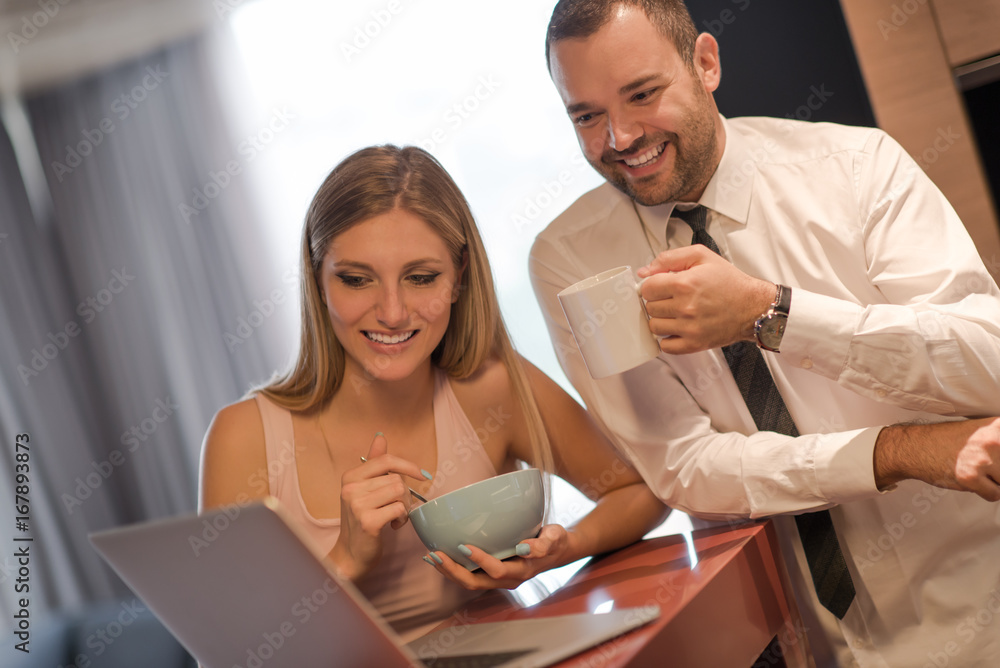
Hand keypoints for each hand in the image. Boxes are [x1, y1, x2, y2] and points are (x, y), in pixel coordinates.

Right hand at [331, 433, 429, 580]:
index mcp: (350, 477)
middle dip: (405, 495)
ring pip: (400, 493)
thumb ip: (373, 463)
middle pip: (396, 479)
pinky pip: (399, 509)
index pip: (385, 460)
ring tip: (394, 517)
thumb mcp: (363, 489)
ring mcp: (358, 505)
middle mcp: (351, 488)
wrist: (350, 554)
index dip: (408, 465)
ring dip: (404, 507)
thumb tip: (380, 436)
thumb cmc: (360, 521)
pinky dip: (402, 519)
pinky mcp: (368, 522)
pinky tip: (392, 526)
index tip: (423, 475)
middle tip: (398, 508)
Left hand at [422, 524, 576, 589]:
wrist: (557, 550)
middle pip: (475, 582)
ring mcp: (498, 578)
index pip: (497, 571)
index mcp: (521, 571)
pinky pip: (469, 575)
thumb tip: (526, 547)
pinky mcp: (491, 572)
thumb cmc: (555, 541)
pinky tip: (439, 556)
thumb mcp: (555, 538)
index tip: (464, 546)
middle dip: (453, 571)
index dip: (480, 561)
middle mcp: (507, 578)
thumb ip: (544, 544)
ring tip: (431, 557)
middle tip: (436, 555)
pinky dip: (453, 567)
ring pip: (469, 581)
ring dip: (449, 571)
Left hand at [637, 246, 773, 353]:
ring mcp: (689, 328)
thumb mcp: (701, 257)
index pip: (647, 288)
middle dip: (658, 301)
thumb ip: (669, 259)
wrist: (753, 306)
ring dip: (662, 320)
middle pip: (650, 307)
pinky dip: (668, 339)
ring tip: (676, 313)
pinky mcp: (695, 344)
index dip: (653, 285)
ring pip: (654, 327)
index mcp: (684, 283)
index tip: (662, 287)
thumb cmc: (729, 282)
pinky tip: (678, 329)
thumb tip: (644, 271)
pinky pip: (666, 347)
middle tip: (673, 299)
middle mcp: (685, 307)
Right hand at [875, 417, 999, 500]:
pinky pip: (995, 496)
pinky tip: (971, 479)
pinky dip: (986, 492)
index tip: (998, 465)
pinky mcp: (970, 477)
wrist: (917, 446)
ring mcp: (982, 459)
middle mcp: (995, 440)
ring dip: (996, 482)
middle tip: (990, 467)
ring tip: (980, 471)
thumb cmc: (950, 440)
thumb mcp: (986, 431)